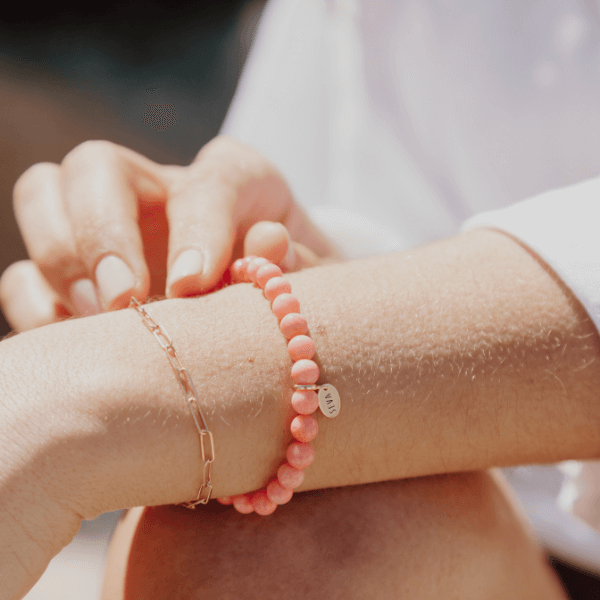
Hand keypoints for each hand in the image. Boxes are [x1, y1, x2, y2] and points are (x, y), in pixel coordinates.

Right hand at [0, 135, 341, 330]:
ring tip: (102, 318)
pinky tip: (76, 338)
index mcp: (234, 179)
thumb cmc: (291, 287)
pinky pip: (25, 273)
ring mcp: (112, 228)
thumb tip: (267, 245)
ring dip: (62, 260)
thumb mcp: (311, 276)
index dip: (197, 226)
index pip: (210, 180)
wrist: (269, 305)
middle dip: (102, 231)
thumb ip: (297, 264)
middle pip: (96, 165)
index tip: (194, 285)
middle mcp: (162, 190)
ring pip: (44, 196)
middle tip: (125, 299)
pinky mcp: (76, 274)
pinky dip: (36, 303)